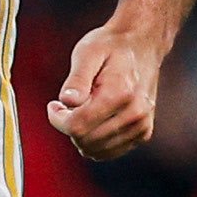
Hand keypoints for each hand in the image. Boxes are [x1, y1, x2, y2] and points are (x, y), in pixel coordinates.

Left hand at [46, 24, 160, 160]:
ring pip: (97, 151)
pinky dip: (96, 142)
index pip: (78, 125)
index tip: (54, 105)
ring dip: (82, 135)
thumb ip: (77, 78)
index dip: (58, 119)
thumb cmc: (110, 46)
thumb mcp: (87, 52)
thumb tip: (67, 101)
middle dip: (69, 126)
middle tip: (66, 105)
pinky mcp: (143, 133)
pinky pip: (110, 152)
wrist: (141, 44)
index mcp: (119, 93)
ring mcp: (141, 126)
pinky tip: (93, 119)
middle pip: (86, 141)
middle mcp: (134, 114)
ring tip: (81, 109)